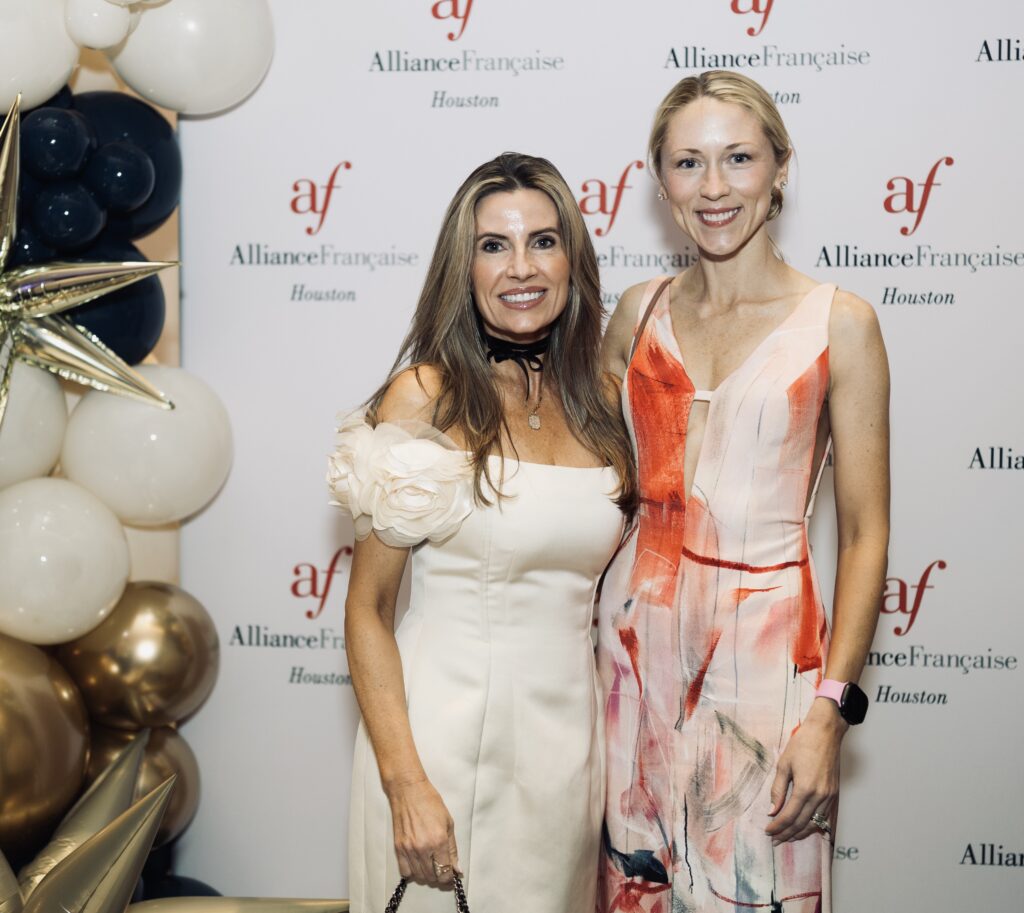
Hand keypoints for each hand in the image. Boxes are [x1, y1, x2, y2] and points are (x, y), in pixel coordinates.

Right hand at [387, 777, 458, 886]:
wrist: (408, 792)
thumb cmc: (430, 803)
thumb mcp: (449, 823)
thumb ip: (453, 849)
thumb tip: (457, 869)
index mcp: (439, 841)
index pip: (445, 872)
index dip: (450, 878)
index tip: (452, 876)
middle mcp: (423, 848)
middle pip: (432, 877)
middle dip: (440, 877)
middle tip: (442, 868)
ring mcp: (409, 850)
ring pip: (419, 876)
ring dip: (427, 875)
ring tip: (431, 865)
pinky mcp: (398, 848)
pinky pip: (405, 871)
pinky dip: (413, 872)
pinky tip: (418, 863)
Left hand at [765, 698, 845, 843]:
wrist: (825, 732)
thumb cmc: (802, 744)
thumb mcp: (784, 764)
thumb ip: (778, 790)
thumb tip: (772, 811)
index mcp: (805, 789)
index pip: (789, 816)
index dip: (777, 827)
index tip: (768, 832)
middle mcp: (820, 796)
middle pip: (802, 824)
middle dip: (787, 834)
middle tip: (775, 840)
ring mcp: (830, 796)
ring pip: (815, 823)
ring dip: (800, 833)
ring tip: (787, 838)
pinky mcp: (835, 793)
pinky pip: (824, 816)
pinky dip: (814, 825)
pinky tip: (805, 828)